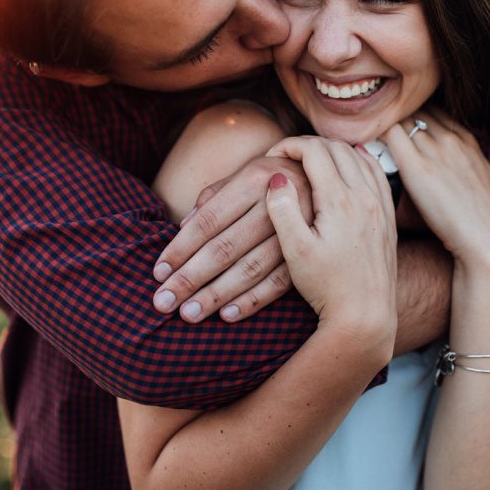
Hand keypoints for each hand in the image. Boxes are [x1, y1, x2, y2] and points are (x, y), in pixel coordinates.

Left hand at [152, 155, 312, 323]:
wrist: (331, 179)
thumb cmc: (274, 180)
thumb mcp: (246, 174)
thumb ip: (214, 197)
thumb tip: (183, 227)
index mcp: (255, 178)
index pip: (209, 220)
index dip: (180, 248)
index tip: (158, 273)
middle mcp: (277, 202)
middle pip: (225, 247)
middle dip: (190, 278)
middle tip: (163, 302)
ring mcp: (299, 230)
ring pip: (251, 268)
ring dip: (218, 294)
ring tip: (189, 314)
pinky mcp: (312, 252)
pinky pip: (280, 282)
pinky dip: (253, 300)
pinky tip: (228, 315)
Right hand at [265, 137, 397, 344]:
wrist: (365, 316)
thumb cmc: (327, 286)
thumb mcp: (295, 251)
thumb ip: (283, 210)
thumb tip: (277, 177)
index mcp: (339, 201)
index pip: (314, 151)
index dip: (289, 145)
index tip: (273, 156)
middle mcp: (365, 197)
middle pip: (337, 148)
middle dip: (309, 145)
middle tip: (288, 156)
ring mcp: (380, 206)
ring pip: (359, 157)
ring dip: (334, 151)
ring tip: (312, 160)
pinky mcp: (388, 218)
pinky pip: (377, 174)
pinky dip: (360, 161)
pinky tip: (351, 165)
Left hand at [381, 109, 489, 266]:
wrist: (488, 238)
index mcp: (466, 138)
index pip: (433, 112)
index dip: (415, 119)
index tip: (401, 133)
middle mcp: (449, 138)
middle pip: (413, 113)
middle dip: (397, 120)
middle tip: (377, 135)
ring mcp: (433, 150)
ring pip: (399, 120)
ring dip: (383, 128)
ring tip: (366, 139)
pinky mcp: (416, 167)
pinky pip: (388, 135)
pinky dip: (375, 137)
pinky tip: (365, 146)